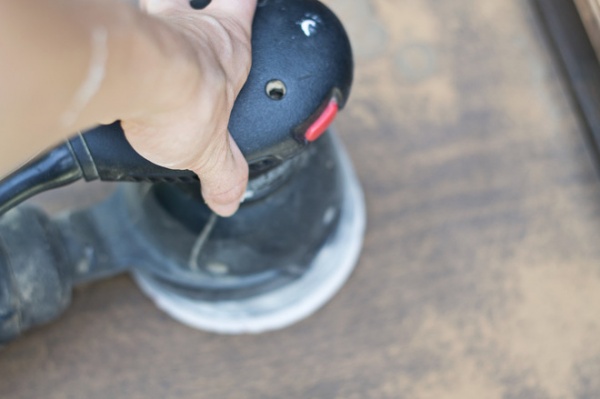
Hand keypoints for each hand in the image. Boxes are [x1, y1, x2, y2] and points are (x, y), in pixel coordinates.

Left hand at [121, 0, 255, 216]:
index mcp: (230, 50)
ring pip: (161, 7)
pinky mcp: (121, 27)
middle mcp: (196, 28)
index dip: (245, 7)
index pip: (246, 8)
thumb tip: (230, 199)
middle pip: (200, 2)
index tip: (246, 8)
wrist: (137, 83)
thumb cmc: (182, 101)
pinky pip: (122, 21)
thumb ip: (224, 176)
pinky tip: (113, 52)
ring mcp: (158, 22)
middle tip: (194, 24)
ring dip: (158, 21)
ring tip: (153, 51)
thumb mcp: (210, 154)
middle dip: (196, 11)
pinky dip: (119, 33)